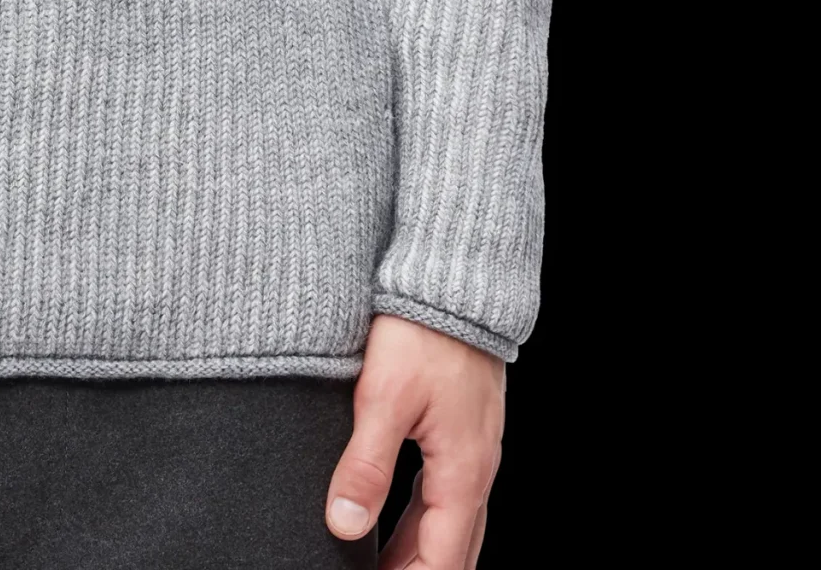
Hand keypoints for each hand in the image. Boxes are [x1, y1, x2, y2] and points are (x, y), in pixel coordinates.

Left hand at [324, 313, 503, 565]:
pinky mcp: (464, 432)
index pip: (442, 564)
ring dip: (417, 556)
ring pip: (451, 527)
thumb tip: (344, 526)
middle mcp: (476, 471)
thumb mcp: (384, 397)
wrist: (454, 279)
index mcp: (462, 474)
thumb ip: (366, 465)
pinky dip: (422, 524)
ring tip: (374, 568)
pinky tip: (393, 523)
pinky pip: (447, 497)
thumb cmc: (422, 331)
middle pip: (453, 553)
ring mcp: (474, 451)